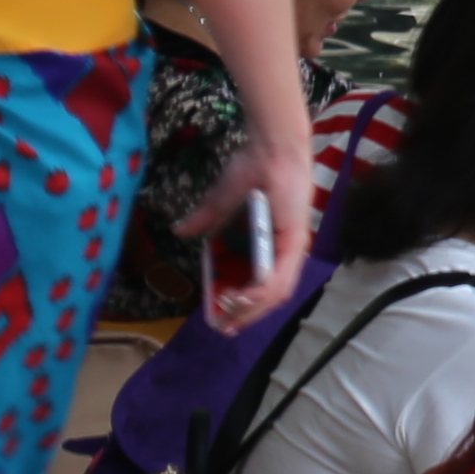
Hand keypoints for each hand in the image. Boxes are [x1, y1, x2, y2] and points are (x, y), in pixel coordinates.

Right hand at [187, 122, 313, 332]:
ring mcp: (292, 246)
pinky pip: (279, 276)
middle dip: (245, 314)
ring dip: (250, 308)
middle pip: (270, 296)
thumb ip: (204, 219)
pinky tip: (241, 300)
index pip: (262, 285)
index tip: (223, 318)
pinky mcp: (295, 239)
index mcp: (271, 243)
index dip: (244, 305)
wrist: (270, 146)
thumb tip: (180, 231)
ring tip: (228, 316)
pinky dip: (260, 293)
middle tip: (223, 327)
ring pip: (275, 292)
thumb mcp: (221, 200)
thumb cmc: (252, 167)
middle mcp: (285, 249)